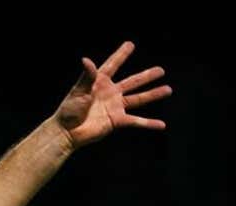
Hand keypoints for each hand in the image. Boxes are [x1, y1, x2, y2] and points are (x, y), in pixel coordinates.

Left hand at [54, 41, 171, 149]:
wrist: (67, 132)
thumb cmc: (69, 110)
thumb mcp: (78, 90)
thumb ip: (86, 76)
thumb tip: (86, 59)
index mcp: (100, 82)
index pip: (113, 65)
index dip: (121, 55)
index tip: (130, 44)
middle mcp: (110, 93)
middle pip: (133, 82)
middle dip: (147, 76)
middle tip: (161, 69)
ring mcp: (115, 106)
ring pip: (138, 99)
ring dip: (153, 94)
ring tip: (168, 89)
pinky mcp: (117, 120)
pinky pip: (136, 121)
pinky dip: (148, 123)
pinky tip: (162, 124)